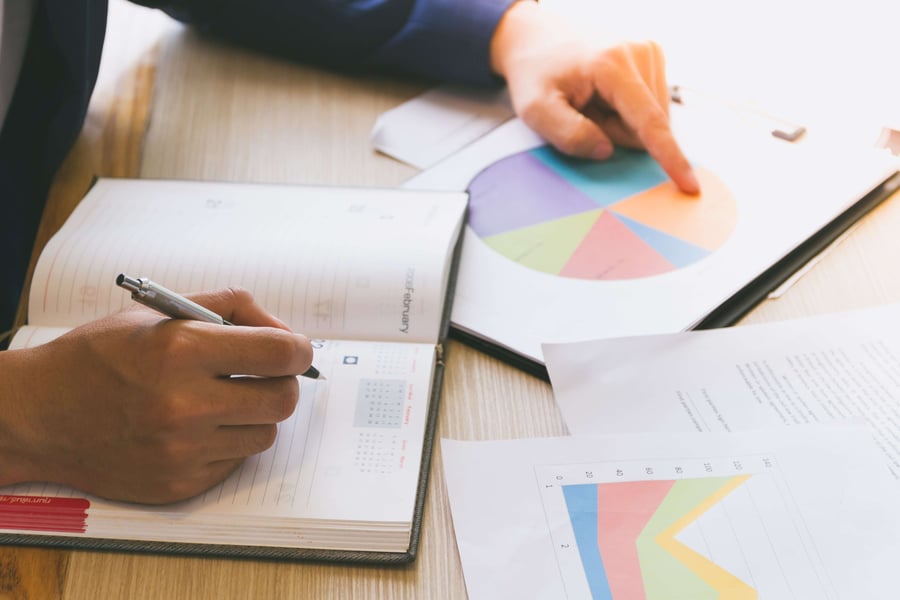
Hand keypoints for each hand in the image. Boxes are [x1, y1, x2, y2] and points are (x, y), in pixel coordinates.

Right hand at [0, 287, 313, 503]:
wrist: (41, 413)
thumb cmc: (101, 354)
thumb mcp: (161, 311)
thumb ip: (232, 309)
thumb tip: (287, 334)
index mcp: (182, 351)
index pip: (281, 354)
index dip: (298, 350)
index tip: (295, 350)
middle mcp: (185, 405)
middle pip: (283, 399)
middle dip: (281, 383)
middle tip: (260, 375)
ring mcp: (182, 452)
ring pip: (265, 435)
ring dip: (253, 415)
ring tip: (218, 401)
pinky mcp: (178, 484)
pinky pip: (235, 462)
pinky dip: (226, 443)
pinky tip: (193, 428)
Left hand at [490, 1, 699, 194]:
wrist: (535, 38)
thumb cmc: (534, 74)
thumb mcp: (534, 110)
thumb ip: (568, 134)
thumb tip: (607, 151)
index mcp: (612, 64)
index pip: (648, 121)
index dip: (669, 157)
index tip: (690, 185)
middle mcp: (639, 52)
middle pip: (646, 127)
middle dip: (614, 133)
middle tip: (582, 111)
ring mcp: (649, 52)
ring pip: (650, 119)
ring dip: (619, 122)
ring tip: (591, 99)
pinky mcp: (652, 57)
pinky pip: (649, 107)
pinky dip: (625, 111)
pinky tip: (604, 94)